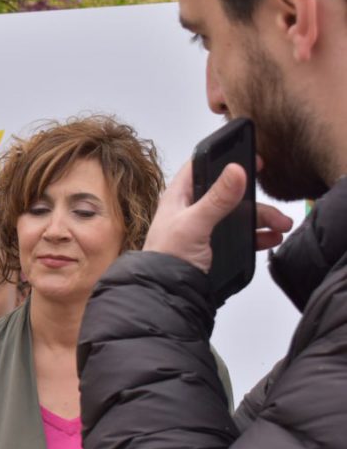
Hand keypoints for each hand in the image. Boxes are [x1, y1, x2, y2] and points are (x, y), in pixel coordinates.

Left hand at [144, 160, 292, 271]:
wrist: (167, 294)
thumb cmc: (167, 259)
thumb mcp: (194, 224)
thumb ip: (217, 199)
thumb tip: (236, 170)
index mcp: (180, 197)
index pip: (202, 166)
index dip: (225, 158)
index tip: (250, 154)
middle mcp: (192, 209)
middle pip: (228, 193)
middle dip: (254, 197)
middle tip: (276, 200)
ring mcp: (203, 228)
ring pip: (237, 215)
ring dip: (261, 218)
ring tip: (281, 225)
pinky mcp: (212, 247)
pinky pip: (239, 235)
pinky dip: (257, 235)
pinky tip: (270, 239)